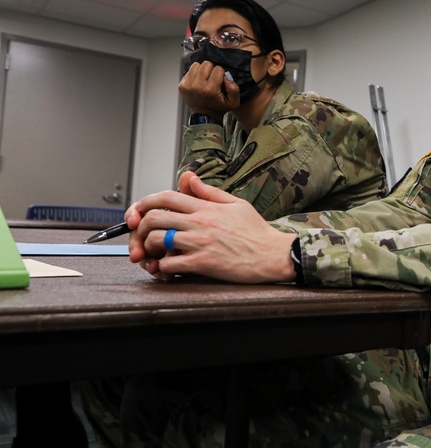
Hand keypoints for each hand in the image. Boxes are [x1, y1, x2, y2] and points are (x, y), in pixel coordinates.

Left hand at [128, 172, 296, 282]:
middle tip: (142, 236)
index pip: (166, 197)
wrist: (274, 255)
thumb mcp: (236, 204)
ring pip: (158, 240)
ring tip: (153, 253)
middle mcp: (200, 223)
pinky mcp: (203, 263)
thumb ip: (209, 192)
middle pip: (154, 217)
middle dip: (141, 227)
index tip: (139, 211)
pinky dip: (162, 267)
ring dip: (149, 248)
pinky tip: (167, 268)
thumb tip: (189, 178)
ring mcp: (200, 243)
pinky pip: (170, 264)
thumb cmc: (257, 232)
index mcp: (206, 208)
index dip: (144, 202)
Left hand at [179, 61, 239, 116]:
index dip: (221, 74)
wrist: (204, 117)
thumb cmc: (219, 108)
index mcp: (210, 90)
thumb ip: (234, 88)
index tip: (220, 81)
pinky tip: (198, 82)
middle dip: (211, 70)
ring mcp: (187, 85)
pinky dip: (194, 74)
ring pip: (196, 65)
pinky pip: (189, 70)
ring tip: (205, 79)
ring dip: (202, 70)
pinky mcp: (181, 85)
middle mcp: (197, 86)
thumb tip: (226, 75)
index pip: (218, 69)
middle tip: (212, 79)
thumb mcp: (233, 102)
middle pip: (206, 64)